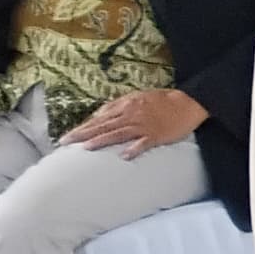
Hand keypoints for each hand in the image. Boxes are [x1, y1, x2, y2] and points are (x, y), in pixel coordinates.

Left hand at [65, 88, 207, 158]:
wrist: (188, 102)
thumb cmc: (162, 101)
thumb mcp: (136, 97)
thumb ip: (117, 106)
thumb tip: (99, 114)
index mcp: (126, 106)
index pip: (99, 118)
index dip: (82, 127)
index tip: (67, 136)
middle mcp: (131, 115)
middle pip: (103, 125)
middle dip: (82, 134)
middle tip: (65, 142)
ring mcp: (144, 125)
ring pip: (118, 133)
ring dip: (102, 140)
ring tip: (86, 148)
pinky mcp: (157, 135)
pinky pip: (144, 142)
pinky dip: (134, 149)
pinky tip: (124, 156)